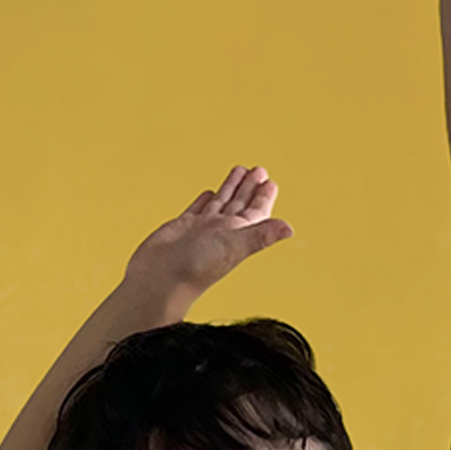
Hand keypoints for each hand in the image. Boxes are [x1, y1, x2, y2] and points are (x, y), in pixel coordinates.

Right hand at [125, 165, 293, 297]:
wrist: (161, 279)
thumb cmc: (197, 268)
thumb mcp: (235, 246)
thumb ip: (261, 235)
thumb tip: (290, 229)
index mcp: (237, 234)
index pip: (256, 212)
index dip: (263, 197)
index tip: (270, 182)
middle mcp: (221, 231)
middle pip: (240, 204)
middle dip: (250, 187)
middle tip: (259, 170)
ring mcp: (202, 229)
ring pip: (220, 203)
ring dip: (230, 187)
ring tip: (239, 170)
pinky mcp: (183, 226)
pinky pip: (198, 208)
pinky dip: (205, 200)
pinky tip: (209, 192)